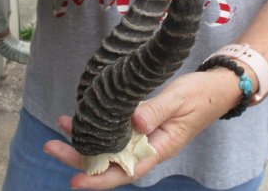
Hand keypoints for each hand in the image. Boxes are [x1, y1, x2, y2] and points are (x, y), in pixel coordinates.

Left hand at [43, 70, 241, 189]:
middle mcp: (149, 145)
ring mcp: (146, 134)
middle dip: (80, 157)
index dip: (99, 178)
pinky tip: (87, 116)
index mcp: (160, 146)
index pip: (126, 170)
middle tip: (51, 145)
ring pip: (112, 144)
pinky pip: (119, 129)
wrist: (217, 88)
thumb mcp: (179, 100)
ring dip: (87, 138)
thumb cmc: (201, 95)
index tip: (73, 180)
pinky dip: (101, 124)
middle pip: (111, 159)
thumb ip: (157, 111)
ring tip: (63, 126)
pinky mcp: (145, 122)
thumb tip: (133, 125)